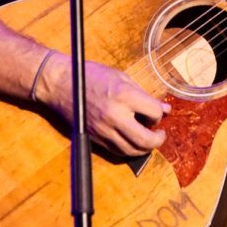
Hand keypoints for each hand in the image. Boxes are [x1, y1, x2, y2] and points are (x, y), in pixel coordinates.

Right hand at [39, 52, 169, 156]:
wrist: (61, 84)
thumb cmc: (92, 75)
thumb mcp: (121, 77)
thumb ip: (144, 95)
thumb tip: (165, 108)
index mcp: (124, 95)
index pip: (154, 112)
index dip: (159, 112)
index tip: (158, 110)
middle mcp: (115, 115)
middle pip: (145, 140)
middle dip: (158, 139)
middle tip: (160, 134)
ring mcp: (104, 130)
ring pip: (132, 150)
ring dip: (145, 148)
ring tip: (148, 139)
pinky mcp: (95, 138)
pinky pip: (117, 151)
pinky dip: (129, 149)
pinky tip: (132, 141)